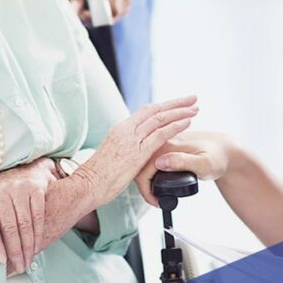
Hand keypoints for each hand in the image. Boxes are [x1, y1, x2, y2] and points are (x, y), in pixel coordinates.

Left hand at [0, 157, 60, 273]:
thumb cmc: (1, 192)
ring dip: (28, 246)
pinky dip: (38, 234)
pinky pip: (38, 216)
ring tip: (27, 261)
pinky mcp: (36, 190)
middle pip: (10, 227)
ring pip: (25, 224)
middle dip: (16, 251)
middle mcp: (3, 192)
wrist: (25, 169)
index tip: (1, 261)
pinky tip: (37, 246)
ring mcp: (21, 190)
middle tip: (19, 267)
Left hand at [67, 0, 132, 21]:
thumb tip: (74, 10)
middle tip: (82, 6)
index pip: (112, 12)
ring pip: (112, 19)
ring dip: (98, 15)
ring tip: (90, 0)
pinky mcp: (125, 5)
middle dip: (95, 17)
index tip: (83, 12)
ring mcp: (127, 1)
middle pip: (111, 18)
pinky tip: (96, 2)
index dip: (97, 17)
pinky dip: (102, 13)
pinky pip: (113, 16)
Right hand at [74, 95, 198, 207]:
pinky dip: (175, 126)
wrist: (88, 184)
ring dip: (180, 112)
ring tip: (195, 108)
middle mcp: (126, 129)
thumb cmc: (98, 176)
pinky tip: (188, 122)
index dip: (163, 106)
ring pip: (160, 118)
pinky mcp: (137, 151)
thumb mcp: (111, 155)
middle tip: (192, 98)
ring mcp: (132, 139)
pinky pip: (160, 134)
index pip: (145, 111)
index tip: (176, 104)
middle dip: (176, 103)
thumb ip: (123, 149)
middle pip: (155, 109)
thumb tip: (131, 150)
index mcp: (120, 129)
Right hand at [135, 131, 236, 206]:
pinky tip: (157, 183)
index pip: (143, 167)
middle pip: (139, 165)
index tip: (155, 201)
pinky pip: (150, 160)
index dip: (145, 188)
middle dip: (143, 185)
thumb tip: (160, 162)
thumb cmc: (218, 157)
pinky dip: (149, 173)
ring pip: (143, 162)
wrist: (225, 150)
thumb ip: (182, 162)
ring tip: (155, 194)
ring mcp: (164, 143)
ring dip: (145, 179)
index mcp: (168, 144)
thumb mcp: (204, 163)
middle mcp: (163, 141)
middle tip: (155, 201)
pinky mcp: (166, 147)